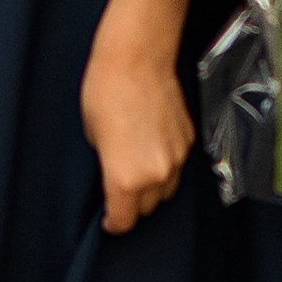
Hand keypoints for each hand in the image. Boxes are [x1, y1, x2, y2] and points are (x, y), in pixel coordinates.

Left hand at [79, 37, 194, 234]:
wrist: (137, 58)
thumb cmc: (105, 90)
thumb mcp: (93, 136)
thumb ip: (107, 164)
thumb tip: (115, 173)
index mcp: (125, 179)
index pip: (123, 220)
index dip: (113, 223)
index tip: (109, 221)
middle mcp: (155, 175)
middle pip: (147, 208)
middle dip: (133, 204)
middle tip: (121, 190)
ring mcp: (176, 158)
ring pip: (166, 190)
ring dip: (153, 187)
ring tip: (137, 166)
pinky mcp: (188, 140)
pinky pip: (177, 165)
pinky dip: (166, 163)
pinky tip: (151, 145)